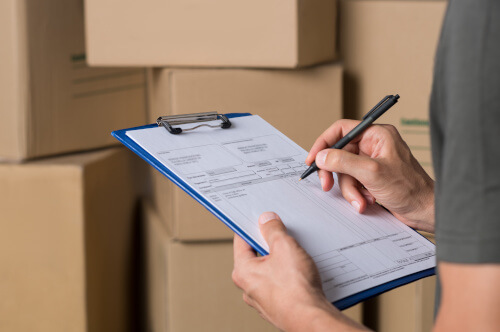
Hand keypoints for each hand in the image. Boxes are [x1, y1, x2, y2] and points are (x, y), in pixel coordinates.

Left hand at [232, 212, 368, 331]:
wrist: (312, 319)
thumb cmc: (295, 290)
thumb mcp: (285, 247)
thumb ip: (273, 230)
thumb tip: (266, 220)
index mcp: (243, 272)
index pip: (241, 241)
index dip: (252, 227)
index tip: (260, 219)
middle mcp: (249, 287)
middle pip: (257, 256)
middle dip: (271, 244)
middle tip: (284, 237)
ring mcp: (263, 299)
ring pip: (271, 271)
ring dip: (282, 261)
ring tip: (297, 257)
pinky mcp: (278, 305)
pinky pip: (281, 284)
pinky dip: (290, 277)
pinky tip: (302, 273)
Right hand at [306, 120, 434, 232]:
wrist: (424, 210)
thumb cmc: (410, 188)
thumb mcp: (372, 172)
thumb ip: (343, 162)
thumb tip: (322, 156)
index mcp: (376, 134)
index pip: (342, 129)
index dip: (324, 143)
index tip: (313, 158)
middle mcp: (373, 145)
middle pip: (339, 154)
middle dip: (336, 173)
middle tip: (327, 185)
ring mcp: (371, 162)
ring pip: (344, 172)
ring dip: (349, 189)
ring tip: (361, 200)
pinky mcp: (370, 177)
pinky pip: (351, 183)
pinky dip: (356, 194)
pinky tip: (367, 201)